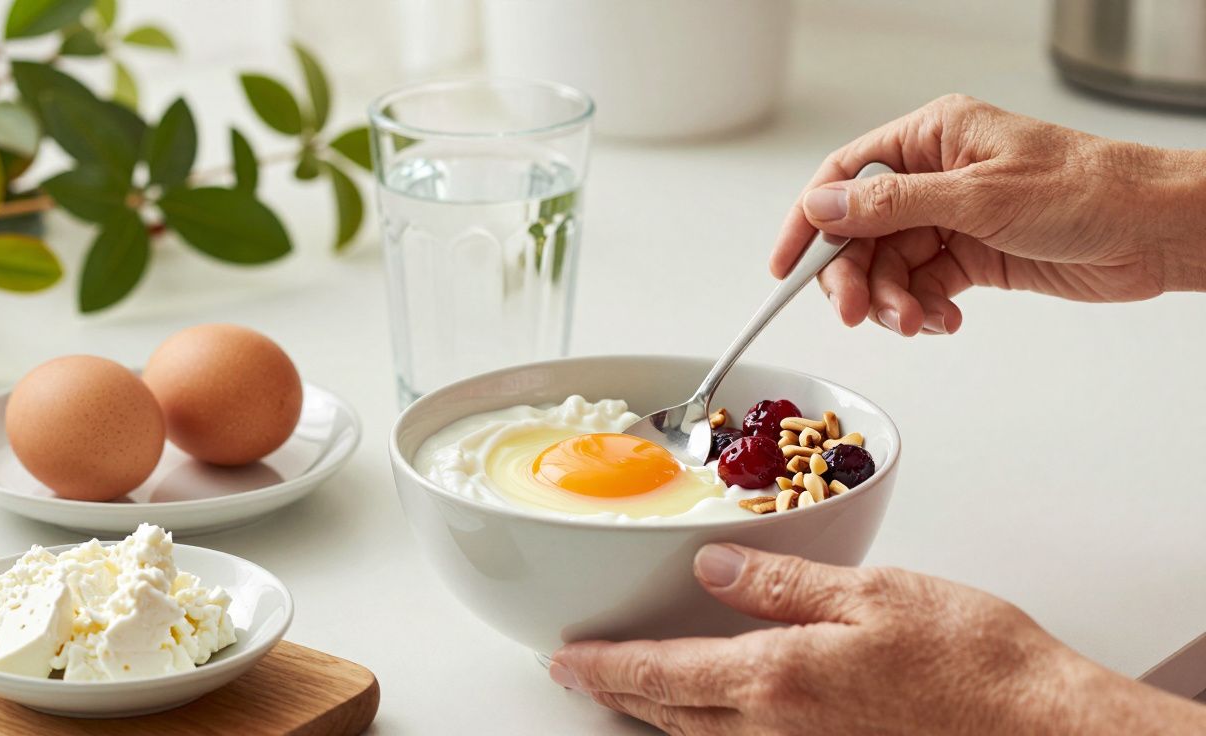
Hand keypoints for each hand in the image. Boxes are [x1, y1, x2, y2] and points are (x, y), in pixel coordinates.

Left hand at [551, 544, 1203, 734]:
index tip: (565, 659)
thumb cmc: (971, 660)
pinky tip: (716, 721)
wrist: (1041, 730)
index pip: (662, 673)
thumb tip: (713, 568)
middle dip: (620, 694)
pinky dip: (712, 734)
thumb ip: (781, 583)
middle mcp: (780, 731)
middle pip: (673, 715)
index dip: (606, 667)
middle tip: (582, 675)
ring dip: (659, 717)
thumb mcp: (872, 594)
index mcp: (779, 678)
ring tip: (631, 695)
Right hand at [770, 94, 1205, 335]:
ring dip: (893, 301)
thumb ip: (891, 205)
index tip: (786, 269)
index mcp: (931, 137)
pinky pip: (923, 287)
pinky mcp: (972, 255)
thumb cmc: (1085, 192)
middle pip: (861, 232)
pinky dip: (924, 309)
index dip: (808, 223)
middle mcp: (934, 175)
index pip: (844, 178)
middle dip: (855, 277)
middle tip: (857, 313)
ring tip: (917, 322)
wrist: (1154, 231)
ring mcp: (952, 217)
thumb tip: (822, 207)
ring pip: (890, 267)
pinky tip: (945, 320)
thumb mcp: (977, 197)